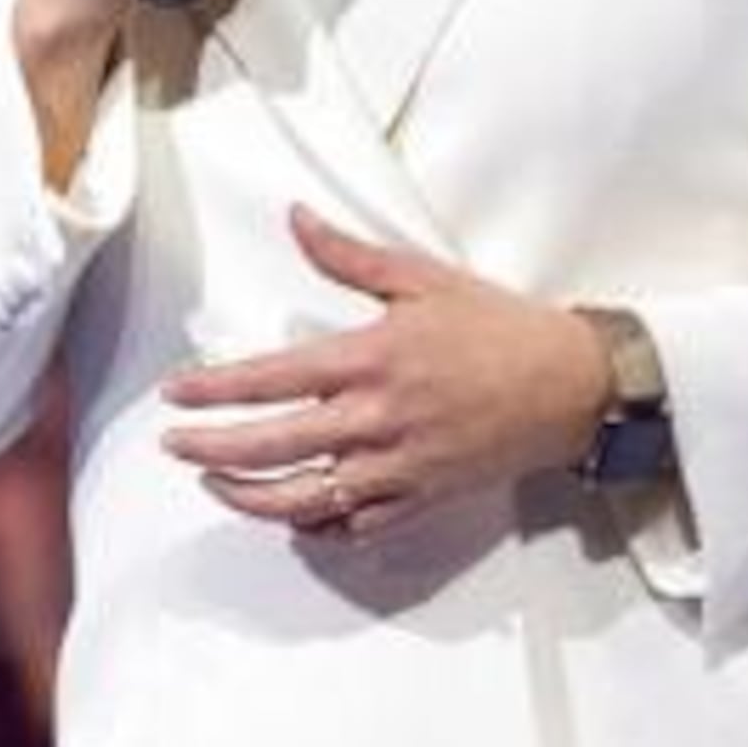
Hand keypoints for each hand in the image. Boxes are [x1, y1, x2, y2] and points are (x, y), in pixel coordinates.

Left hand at [160, 208, 611, 538]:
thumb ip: (348, 255)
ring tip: (217, 483)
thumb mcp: (422, 277)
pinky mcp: (423, 499)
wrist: (573, 386)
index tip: (174, 392)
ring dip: (251, 497)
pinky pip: (357, 528)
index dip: (214, 388)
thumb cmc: (500, 327)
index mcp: (372, 360)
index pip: (272, 379)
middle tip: (174, 445)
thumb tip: (295, 218)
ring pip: (307, 499)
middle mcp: (378, 420)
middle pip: (275, 446)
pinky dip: (317, 528)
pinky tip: (289, 515)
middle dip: (212, 449)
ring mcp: (400, 468)